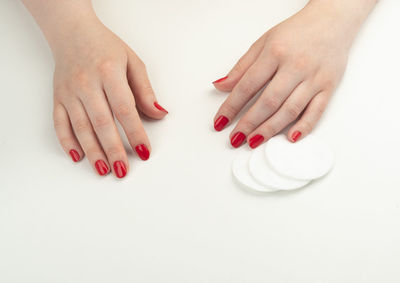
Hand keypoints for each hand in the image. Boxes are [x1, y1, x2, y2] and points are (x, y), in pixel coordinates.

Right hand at [51, 19, 167, 177]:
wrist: (72, 32)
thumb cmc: (105, 47)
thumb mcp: (132, 62)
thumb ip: (145, 90)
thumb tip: (160, 113)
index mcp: (109, 73)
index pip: (125, 109)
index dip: (135, 133)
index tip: (145, 151)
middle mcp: (87, 84)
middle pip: (102, 123)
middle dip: (113, 150)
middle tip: (122, 170)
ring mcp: (70, 92)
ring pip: (81, 127)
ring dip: (92, 152)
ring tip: (103, 170)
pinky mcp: (58, 98)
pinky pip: (59, 123)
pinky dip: (67, 142)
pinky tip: (77, 157)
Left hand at [212, 0, 375, 147]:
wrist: (332, 20)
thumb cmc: (296, 32)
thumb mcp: (263, 42)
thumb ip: (242, 67)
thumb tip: (221, 87)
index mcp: (275, 53)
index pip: (247, 85)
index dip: (231, 106)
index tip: (220, 121)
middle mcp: (295, 66)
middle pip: (268, 101)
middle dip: (249, 123)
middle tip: (235, 138)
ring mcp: (314, 78)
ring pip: (290, 110)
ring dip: (270, 129)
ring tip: (254, 141)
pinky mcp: (329, 86)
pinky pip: (316, 111)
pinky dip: (304, 126)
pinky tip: (290, 137)